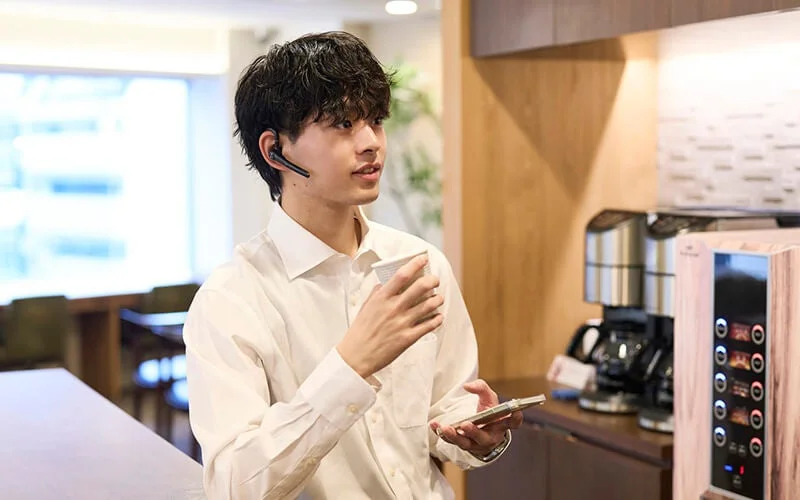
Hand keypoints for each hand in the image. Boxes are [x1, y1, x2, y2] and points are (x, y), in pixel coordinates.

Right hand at [337, 255, 443, 378]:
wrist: (356, 356)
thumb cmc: (360, 332)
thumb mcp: (365, 308)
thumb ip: (376, 294)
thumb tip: (384, 284)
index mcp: (382, 298)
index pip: (402, 275)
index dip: (415, 264)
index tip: (423, 258)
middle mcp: (394, 308)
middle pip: (420, 287)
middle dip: (432, 280)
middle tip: (435, 280)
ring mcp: (402, 323)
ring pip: (429, 305)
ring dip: (437, 299)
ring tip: (438, 298)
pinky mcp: (408, 338)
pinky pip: (429, 325)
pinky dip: (437, 319)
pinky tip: (438, 316)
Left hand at [430, 379, 522, 456]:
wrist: (481, 426)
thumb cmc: (488, 411)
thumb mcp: (488, 397)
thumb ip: (481, 387)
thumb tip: (468, 386)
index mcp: (501, 425)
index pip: (512, 423)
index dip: (515, 418)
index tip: (515, 411)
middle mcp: (490, 437)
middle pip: (483, 438)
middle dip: (474, 432)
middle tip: (466, 424)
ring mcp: (475, 444)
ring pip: (465, 443)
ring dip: (454, 436)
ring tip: (445, 428)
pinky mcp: (462, 444)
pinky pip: (451, 440)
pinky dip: (442, 433)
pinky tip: (434, 425)